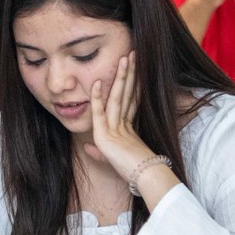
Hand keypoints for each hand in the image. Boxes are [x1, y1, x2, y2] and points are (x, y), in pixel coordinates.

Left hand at [83, 53, 150, 175]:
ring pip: (117, 97)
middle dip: (129, 74)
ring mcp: (117, 128)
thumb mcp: (110, 161)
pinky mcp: (107, 136)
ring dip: (121, 76)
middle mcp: (124, 125)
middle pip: (126, 94)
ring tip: (125, 57)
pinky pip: (101, 113)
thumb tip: (87, 147)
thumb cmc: (133, 174)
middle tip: (133, 55)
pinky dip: (98, 98)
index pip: (129, 102)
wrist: (147, 180)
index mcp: (128, 129)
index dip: (131, 85)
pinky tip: (98, 82)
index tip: (135, 70)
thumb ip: (99, 153)